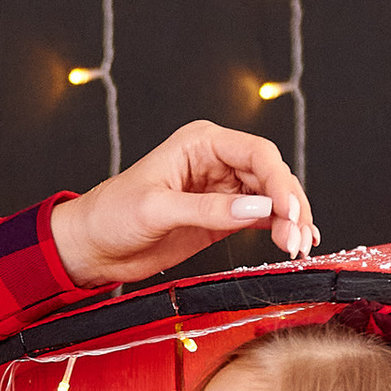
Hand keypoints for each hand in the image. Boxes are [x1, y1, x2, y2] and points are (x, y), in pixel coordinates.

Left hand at [51, 123, 317, 287]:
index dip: (280, 181)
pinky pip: (261, 218)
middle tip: (298, 238)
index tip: (290, 210)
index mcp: (200, 143)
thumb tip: (256, 209)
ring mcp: (222, 190)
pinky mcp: (222, 217)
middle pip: (272, 176)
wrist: (91, 246)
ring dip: (289, 221)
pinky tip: (294, 242)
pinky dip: (279, 229)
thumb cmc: (111, 215)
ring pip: (271, 199)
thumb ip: (207, 209)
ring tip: (296, 247)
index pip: (256, 153)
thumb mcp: (157, 209)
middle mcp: (216, 161)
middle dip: (290, 205)